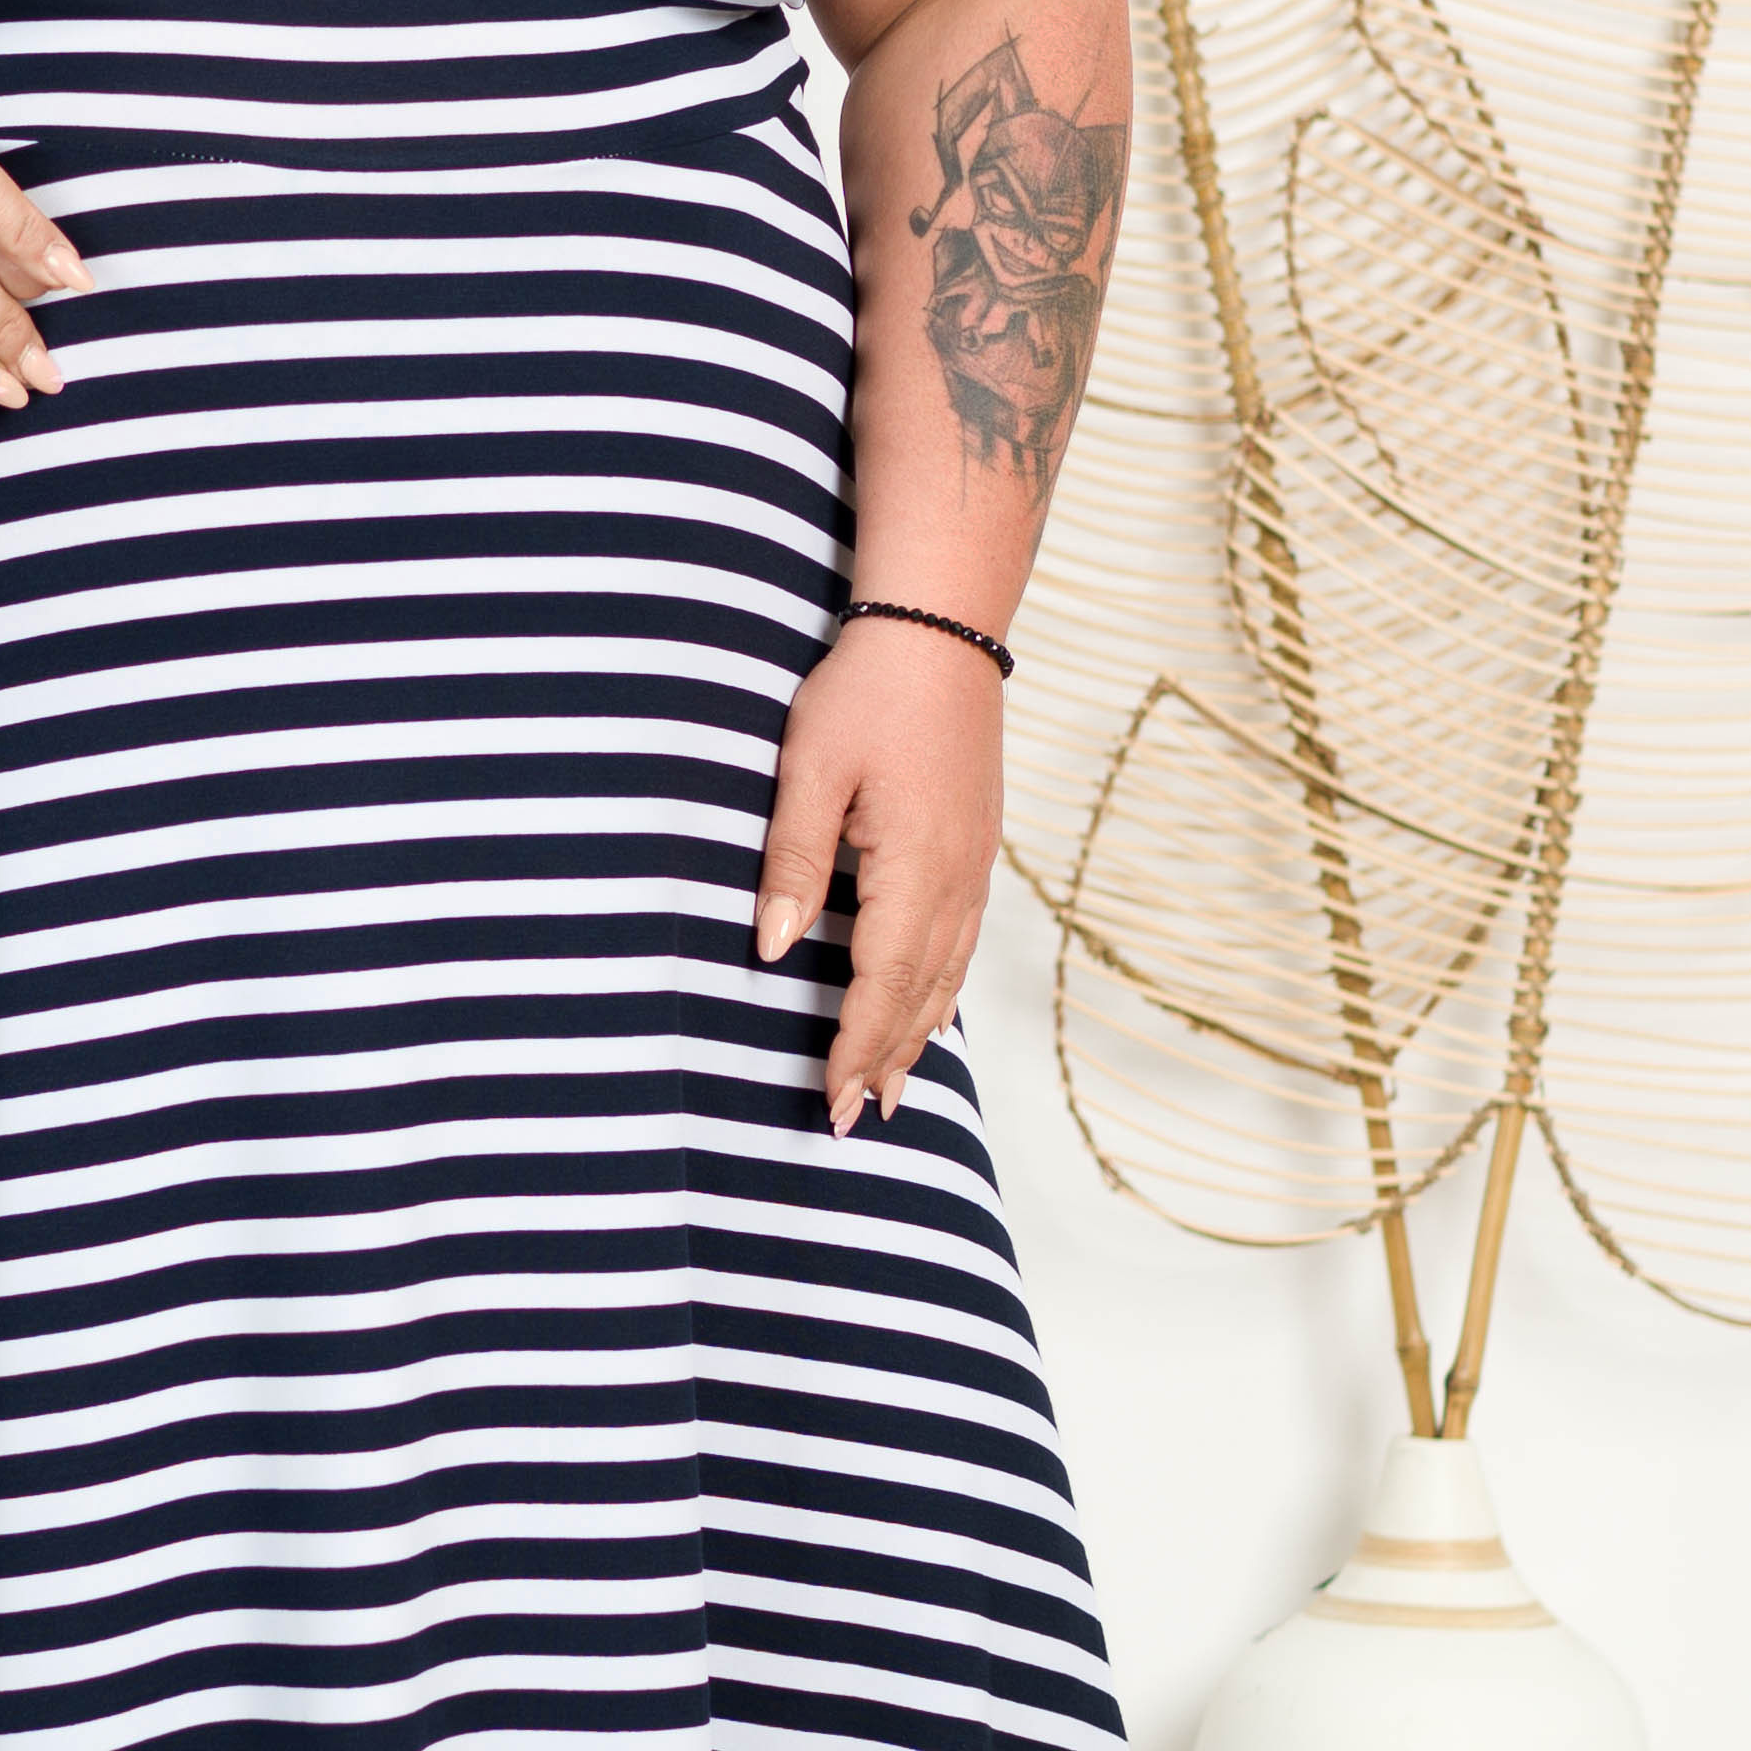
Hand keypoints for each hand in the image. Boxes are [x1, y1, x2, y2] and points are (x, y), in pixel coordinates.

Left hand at [754, 618, 1004, 1131]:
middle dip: (885, 1058)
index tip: (831, 1100)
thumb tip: (772, 946)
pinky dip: (945, 988)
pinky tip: (931, 1011)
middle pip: (921, 991)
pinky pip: (964, 940)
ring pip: (950, 972)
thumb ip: (793, 860)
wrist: (942, 629)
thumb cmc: (866, 691)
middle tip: (854, 1121)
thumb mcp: (810, 768)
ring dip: (918, 1034)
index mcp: (915, 864)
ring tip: (893, 1089)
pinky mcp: (978, 847)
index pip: (881, 979)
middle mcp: (957, 877)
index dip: (854, 1045)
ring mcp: (975, 863)